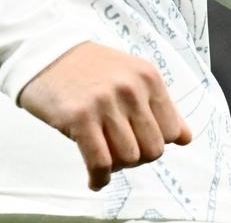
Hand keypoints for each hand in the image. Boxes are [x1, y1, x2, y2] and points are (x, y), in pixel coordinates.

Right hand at [18, 42, 193, 189]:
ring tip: (104, 159)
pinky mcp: (79, 117)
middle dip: (138, 159)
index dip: (156, 144)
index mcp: (148, 77)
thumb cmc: (87, 68)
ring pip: (129, 158)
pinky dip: (100, 178)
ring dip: (117, 168)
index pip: (172, 132)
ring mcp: (105, 103)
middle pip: (153, 149)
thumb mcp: (131, 76)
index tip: (139, 144)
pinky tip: (94, 179)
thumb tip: (187, 138)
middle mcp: (131, 89)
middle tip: (119, 154)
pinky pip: (101, 163)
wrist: (44, 51)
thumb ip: (160, 107)